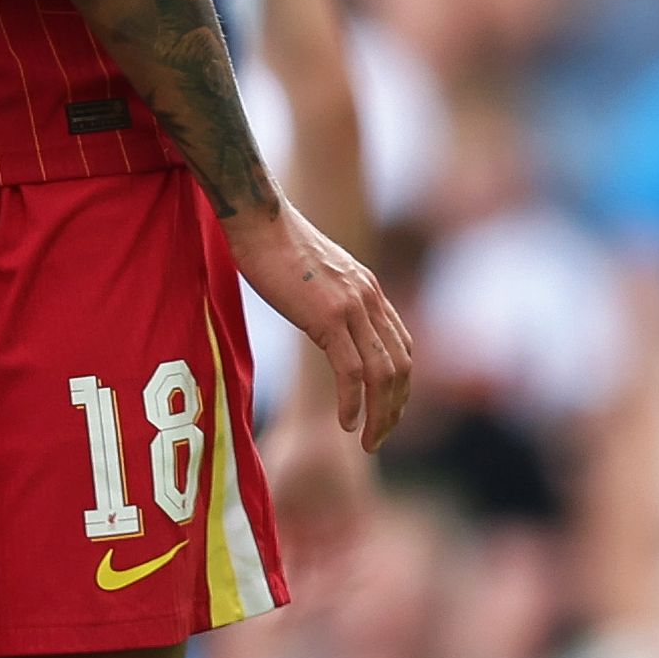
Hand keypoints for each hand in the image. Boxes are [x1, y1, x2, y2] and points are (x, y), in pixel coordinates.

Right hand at [227, 202, 412, 450]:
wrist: (256, 216)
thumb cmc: (270, 240)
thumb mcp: (312, 270)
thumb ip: (325, 293)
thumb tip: (314, 307)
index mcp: (368, 289)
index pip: (402, 347)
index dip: (399, 385)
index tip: (383, 410)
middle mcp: (370, 298)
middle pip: (401, 367)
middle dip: (394, 409)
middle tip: (378, 437)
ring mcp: (353, 307)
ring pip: (383, 374)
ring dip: (379, 415)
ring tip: (366, 441)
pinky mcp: (329, 316)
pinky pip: (351, 371)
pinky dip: (352, 402)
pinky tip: (344, 422)